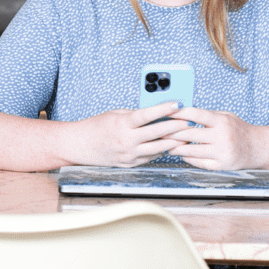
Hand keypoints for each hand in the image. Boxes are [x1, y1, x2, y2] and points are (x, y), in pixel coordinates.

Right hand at [67, 101, 189, 166]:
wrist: (80, 146)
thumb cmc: (96, 126)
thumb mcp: (114, 114)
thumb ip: (134, 115)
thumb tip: (155, 113)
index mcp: (122, 124)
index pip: (147, 115)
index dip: (163, 109)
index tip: (177, 104)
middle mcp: (127, 141)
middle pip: (157, 133)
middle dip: (175, 126)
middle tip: (188, 120)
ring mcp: (129, 154)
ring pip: (159, 148)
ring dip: (174, 141)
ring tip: (185, 135)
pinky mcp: (131, 164)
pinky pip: (151, 157)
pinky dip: (161, 150)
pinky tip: (169, 145)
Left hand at [165, 108, 268, 170]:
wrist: (259, 148)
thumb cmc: (239, 129)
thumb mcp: (224, 116)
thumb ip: (205, 115)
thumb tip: (180, 112)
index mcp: (220, 121)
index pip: (194, 114)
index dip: (177, 113)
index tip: (163, 112)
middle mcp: (222, 136)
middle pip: (189, 134)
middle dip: (170, 133)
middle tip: (158, 131)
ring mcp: (222, 152)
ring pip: (191, 150)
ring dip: (175, 148)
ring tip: (164, 144)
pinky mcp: (222, 165)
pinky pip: (199, 162)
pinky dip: (187, 158)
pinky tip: (180, 154)